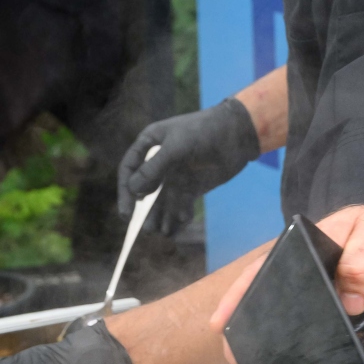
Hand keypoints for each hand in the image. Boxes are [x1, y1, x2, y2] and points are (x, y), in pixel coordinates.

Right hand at [117, 98, 260, 235]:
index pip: (129, 169)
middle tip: (148, 229)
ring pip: (163, 201)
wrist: (237, 133)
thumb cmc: (203, 131)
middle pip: (145, 190)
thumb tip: (133, 189)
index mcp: (150, 145)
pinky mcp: (192, 186)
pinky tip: (183, 220)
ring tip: (163, 231)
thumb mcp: (175, 146)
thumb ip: (153, 167)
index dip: (125, 191)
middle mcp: (160, 162)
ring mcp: (176, 175)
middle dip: (146, 210)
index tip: (127, 212)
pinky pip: (181, 204)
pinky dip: (180, 214)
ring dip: (162, 216)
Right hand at [210, 205, 363, 343]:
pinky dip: (300, 344)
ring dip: (271, 339)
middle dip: (246, 325)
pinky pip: (312, 327)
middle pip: (266, 297)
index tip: (220, 323)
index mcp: (303, 247)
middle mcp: (302, 271)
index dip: (239, 296)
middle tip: (233, 357)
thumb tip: (350, 302)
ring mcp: (315, 291)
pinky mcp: (332, 309)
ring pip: (285, 315)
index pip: (263, 270)